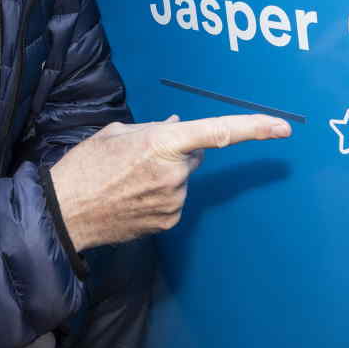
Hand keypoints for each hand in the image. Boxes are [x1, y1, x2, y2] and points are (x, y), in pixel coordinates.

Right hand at [48, 114, 290, 250]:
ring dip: (165, 176)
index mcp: (162, 142)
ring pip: (182, 179)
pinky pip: (174, 200)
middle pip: (194, 155)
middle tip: (138, 158)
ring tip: (128, 180)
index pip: (219, 131)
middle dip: (176, 152)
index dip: (254, 128)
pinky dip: (159, 196)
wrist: (66, 212)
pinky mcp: (170, 220)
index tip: (282, 127)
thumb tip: (178, 127)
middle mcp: (175, 172)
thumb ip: (154, 129)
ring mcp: (174, 200)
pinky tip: (132, 197)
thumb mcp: (117, 134)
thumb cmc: (86, 167)